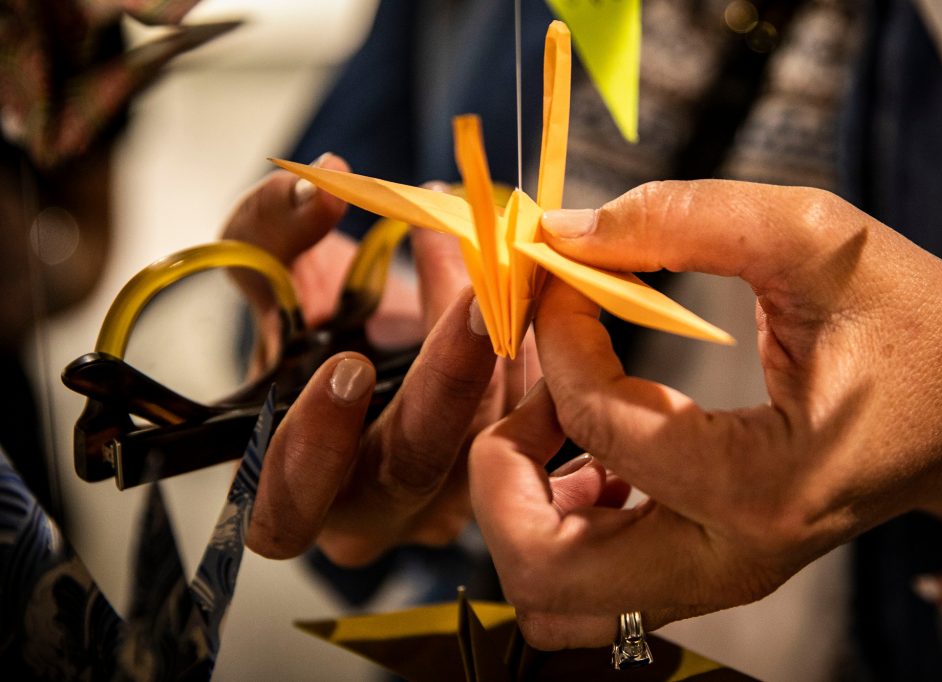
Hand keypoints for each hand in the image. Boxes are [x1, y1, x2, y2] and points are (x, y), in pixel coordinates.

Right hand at [222, 153, 538, 564]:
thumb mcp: (273, 276)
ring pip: (488, 432)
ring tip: (492, 248)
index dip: (315, 450)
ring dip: (496, 333)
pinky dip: (540, 342)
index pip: (290, 509)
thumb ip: (271, 232)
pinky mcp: (515, 468)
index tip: (347, 367)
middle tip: (474, 298)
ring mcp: (453, 497)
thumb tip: (318, 189)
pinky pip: (540, 414)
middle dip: (447, 377)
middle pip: (414, 466)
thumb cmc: (313, 324)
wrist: (381, 340)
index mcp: (294, 488)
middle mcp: (377, 508)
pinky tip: (534, 280)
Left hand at [469, 180, 941, 648]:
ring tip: (555, 415)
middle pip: (544, 571)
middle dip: (502, 468)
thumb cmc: (914, 328)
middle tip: (528, 387)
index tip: (561, 279)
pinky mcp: (702, 565)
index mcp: (761, 487)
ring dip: (523, 500)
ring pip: (553, 592)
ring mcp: (712, 575)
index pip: (597, 426)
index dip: (556, 338)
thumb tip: (562, 232)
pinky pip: (588, 577)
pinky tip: (596, 442)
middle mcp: (728, 557)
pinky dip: (559, 512)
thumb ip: (687, 218)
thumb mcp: (817, 240)